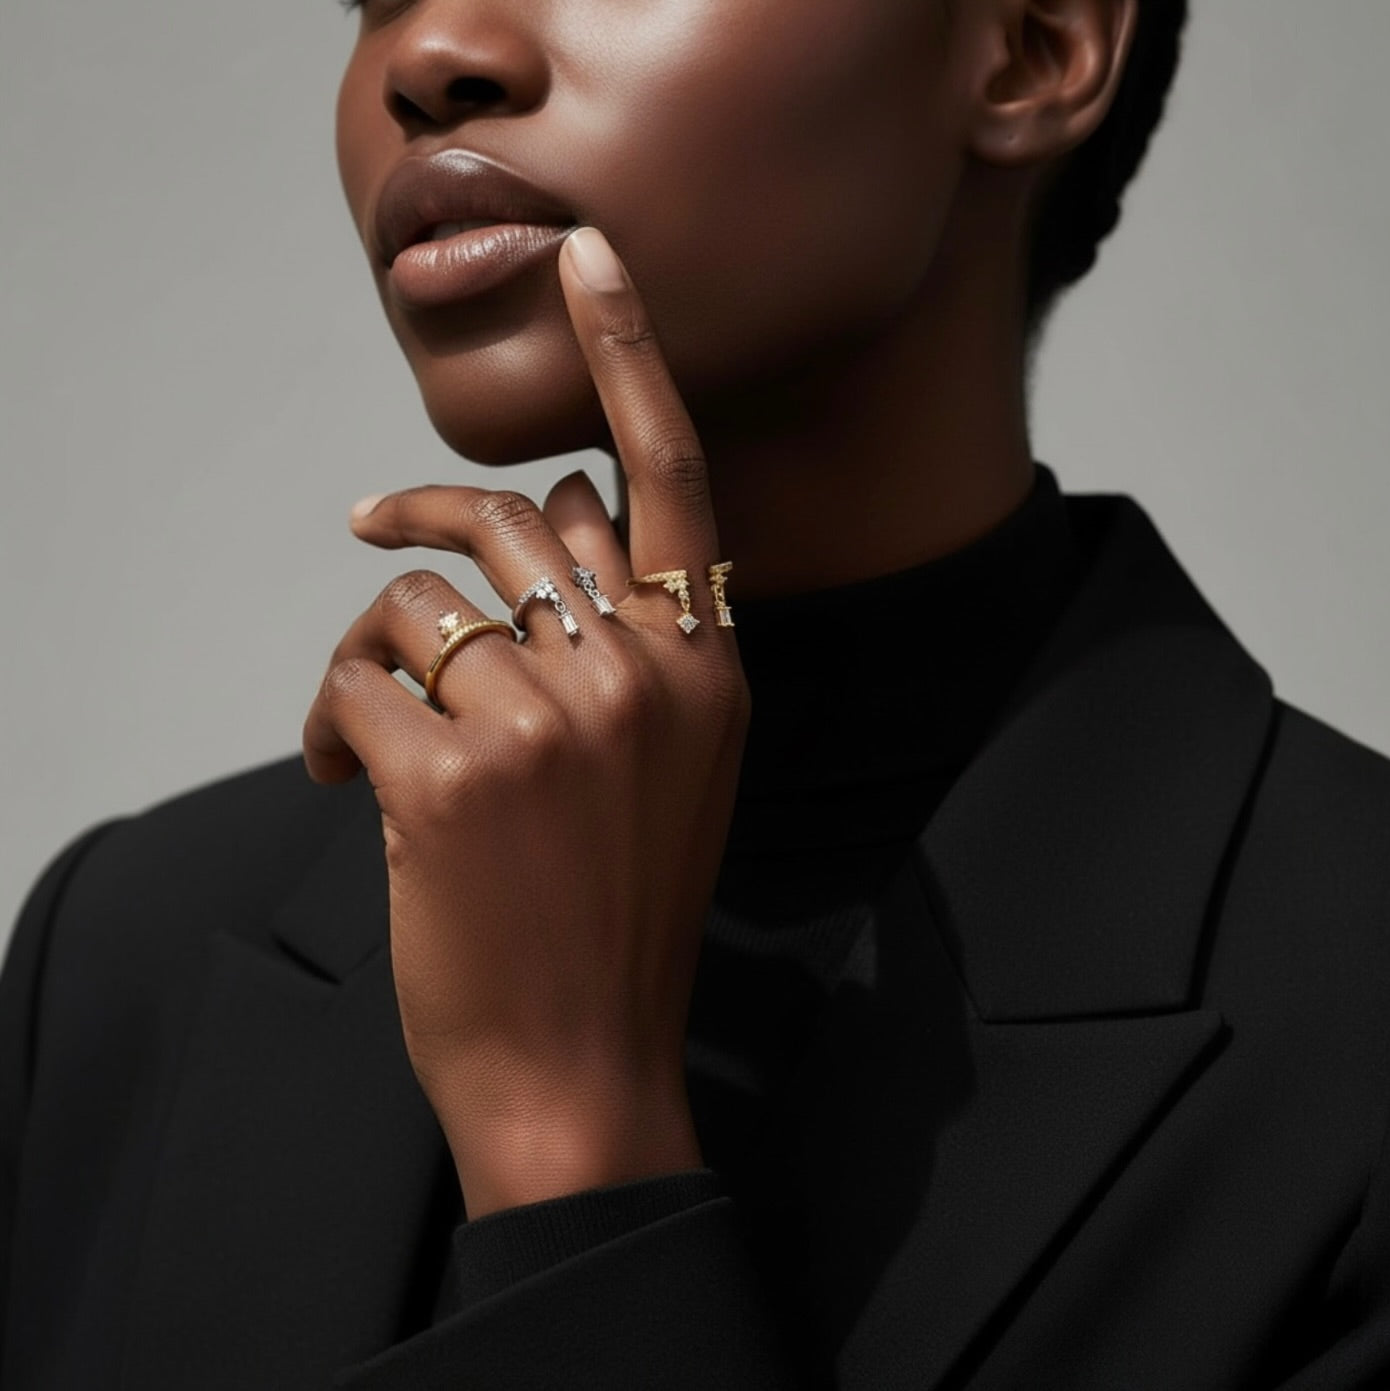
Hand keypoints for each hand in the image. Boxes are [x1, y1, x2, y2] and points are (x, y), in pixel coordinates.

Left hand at [302, 227, 749, 1218]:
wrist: (584, 1065)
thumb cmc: (615, 911)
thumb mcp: (672, 763)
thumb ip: (631, 632)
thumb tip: (555, 503)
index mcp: (709, 667)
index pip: (669, 477)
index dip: (628, 354)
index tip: (589, 258)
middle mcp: (645, 674)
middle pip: (510, 519)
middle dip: (426, 518)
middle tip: (371, 533)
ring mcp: (555, 721)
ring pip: (419, 600)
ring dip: (372, 649)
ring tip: (360, 714)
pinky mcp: (457, 773)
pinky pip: (362, 678)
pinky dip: (332, 720)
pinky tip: (345, 779)